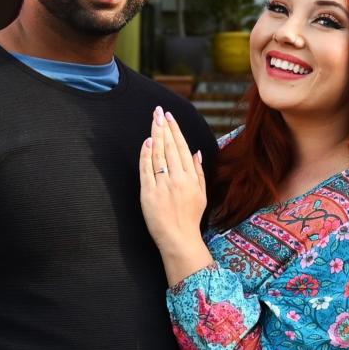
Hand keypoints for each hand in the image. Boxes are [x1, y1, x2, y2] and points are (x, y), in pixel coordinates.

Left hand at [139, 106, 212, 284]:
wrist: (178, 238)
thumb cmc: (190, 217)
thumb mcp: (201, 194)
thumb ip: (199, 172)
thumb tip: (196, 152)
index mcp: (191, 177)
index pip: (182, 147)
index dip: (175, 130)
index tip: (170, 116)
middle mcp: (178, 179)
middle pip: (169, 147)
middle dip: (164, 127)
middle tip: (158, 111)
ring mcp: (162, 185)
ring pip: (158, 155)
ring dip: (156, 135)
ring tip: (153, 120)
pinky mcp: (149, 193)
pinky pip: (147, 170)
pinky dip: (146, 155)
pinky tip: (147, 142)